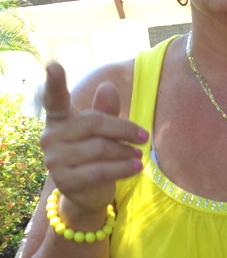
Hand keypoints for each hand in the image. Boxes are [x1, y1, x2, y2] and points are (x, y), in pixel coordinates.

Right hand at [41, 62, 147, 217]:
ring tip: (139, 154)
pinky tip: (137, 166)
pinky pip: (101, 170)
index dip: (54, 82)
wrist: (88, 192)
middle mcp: (50, 136)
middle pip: (94, 124)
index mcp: (59, 118)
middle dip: (124, 130)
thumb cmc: (97, 152)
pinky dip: (123, 168)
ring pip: (100, 148)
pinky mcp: (66, 181)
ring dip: (125, 151)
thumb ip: (106, 110)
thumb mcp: (103, 129)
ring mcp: (55, 160)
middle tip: (145, 136)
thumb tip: (107, 86)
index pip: (54, 98)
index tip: (53, 65)